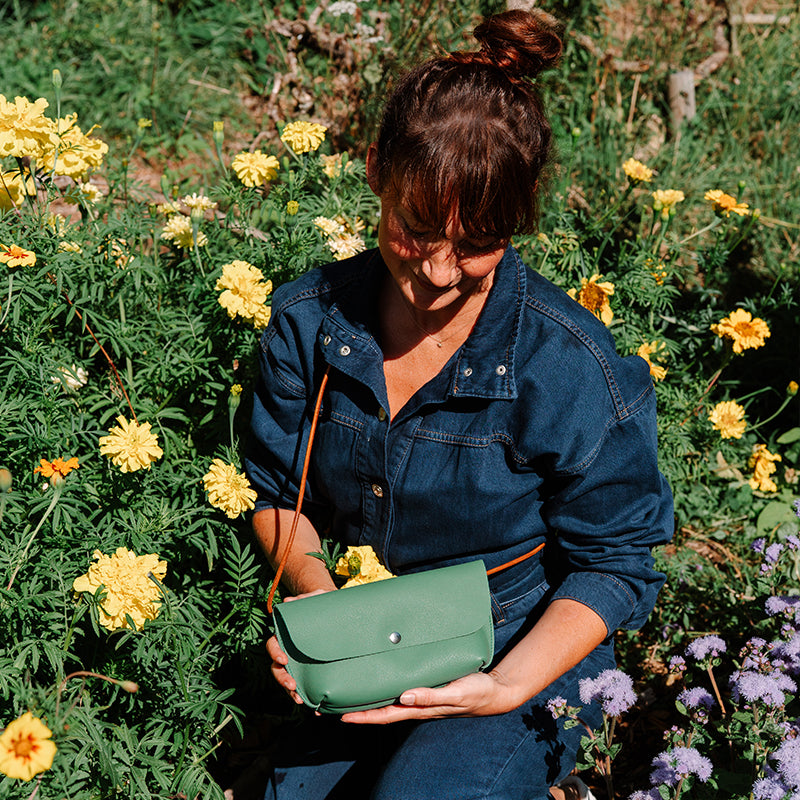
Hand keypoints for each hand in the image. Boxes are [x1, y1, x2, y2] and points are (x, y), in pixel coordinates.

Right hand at [267, 588, 331, 706]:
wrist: (336, 612)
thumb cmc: (323, 604)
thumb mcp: (316, 598)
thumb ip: (305, 598)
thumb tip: (289, 602)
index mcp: (286, 635)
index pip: (273, 645)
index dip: (274, 653)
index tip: (283, 659)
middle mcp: (289, 651)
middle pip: (277, 668)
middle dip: (282, 679)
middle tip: (293, 686)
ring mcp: (299, 663)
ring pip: (288, 680)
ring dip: (291, 692)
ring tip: (300, 700)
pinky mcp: (311, 671)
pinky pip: (306, 687)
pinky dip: (308, 698)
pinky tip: (316, 709)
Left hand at [339, 669, 519, 724]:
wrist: (495, 690)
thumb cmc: (476, 692)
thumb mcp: (455, 693)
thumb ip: (431, 696)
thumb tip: (405, 697)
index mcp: (420, 708)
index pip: (386, 715)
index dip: (363, 717)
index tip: (341, 715)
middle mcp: (416, 703)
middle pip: (382, 708)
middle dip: (358, 708)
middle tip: (333, 703)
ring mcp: (421, 695)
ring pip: (389, 697)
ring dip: (370, 696)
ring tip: (348, 688)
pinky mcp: (427, 683)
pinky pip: (402, 685)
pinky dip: (387, 683)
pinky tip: (380, 674)